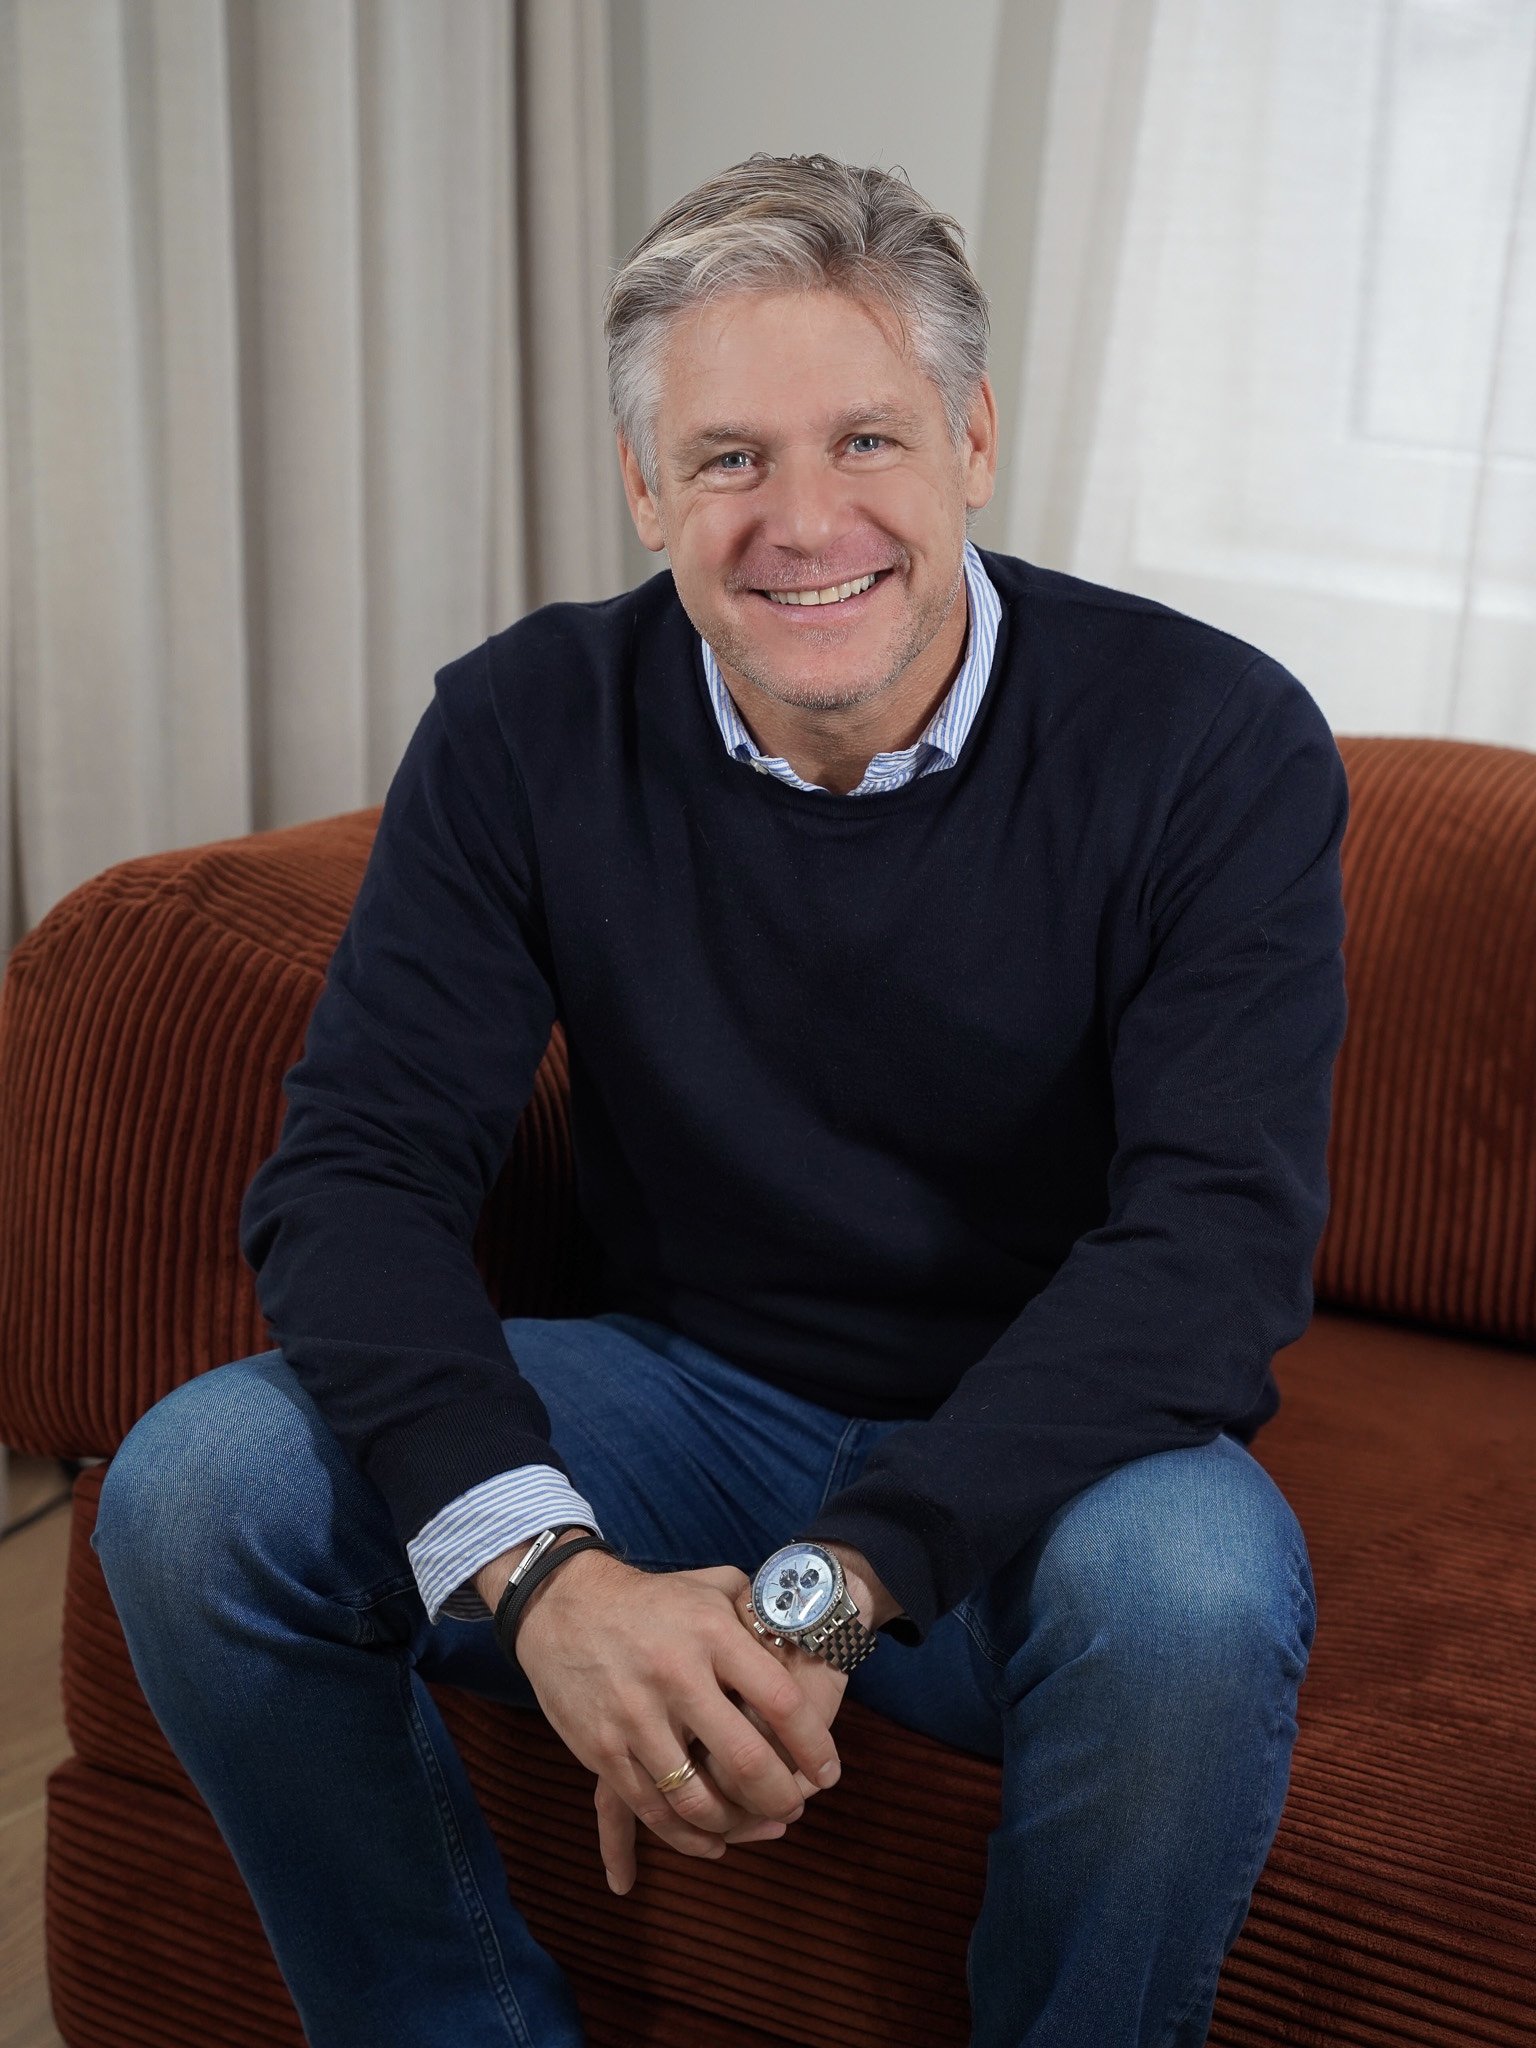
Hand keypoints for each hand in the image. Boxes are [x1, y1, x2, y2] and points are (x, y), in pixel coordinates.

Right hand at [595, 1600, 849, 1893]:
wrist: (562, 1607)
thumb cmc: (653, 1600)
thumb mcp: (712, 1586)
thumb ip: (759, 1610)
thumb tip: (808, 1635)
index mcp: (711, 1634)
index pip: (780, 1701)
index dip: (814, 1745)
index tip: (830, 1771)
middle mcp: (675, 1676)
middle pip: (745, 1761)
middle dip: (781, 1797)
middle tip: (796, 1808)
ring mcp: (635, 1717)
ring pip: (696, 1799)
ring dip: (736, 1825)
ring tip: (760, 1827)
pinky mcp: (602, 1750)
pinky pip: (650, 1811)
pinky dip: (685, 1838)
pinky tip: (711, 1843)